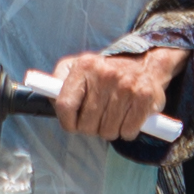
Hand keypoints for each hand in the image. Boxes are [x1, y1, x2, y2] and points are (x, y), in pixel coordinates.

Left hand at [54, 48, 178, 142]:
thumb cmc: (106, 70)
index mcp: (84, 66)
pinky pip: (128, 131)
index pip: (65, 105)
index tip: (72, 125)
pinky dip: (127, 132)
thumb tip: (47, 95)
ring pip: (108, 131)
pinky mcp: (144, 98)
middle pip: (87, 124)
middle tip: (97, 119)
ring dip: (110, 131)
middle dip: (91, 128)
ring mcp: (126, 87)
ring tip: (113, 117)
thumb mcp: (78, 66)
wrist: (145, 61)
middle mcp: (105, 75)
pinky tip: (127, 119)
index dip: (67, 122)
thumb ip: (58, 80)